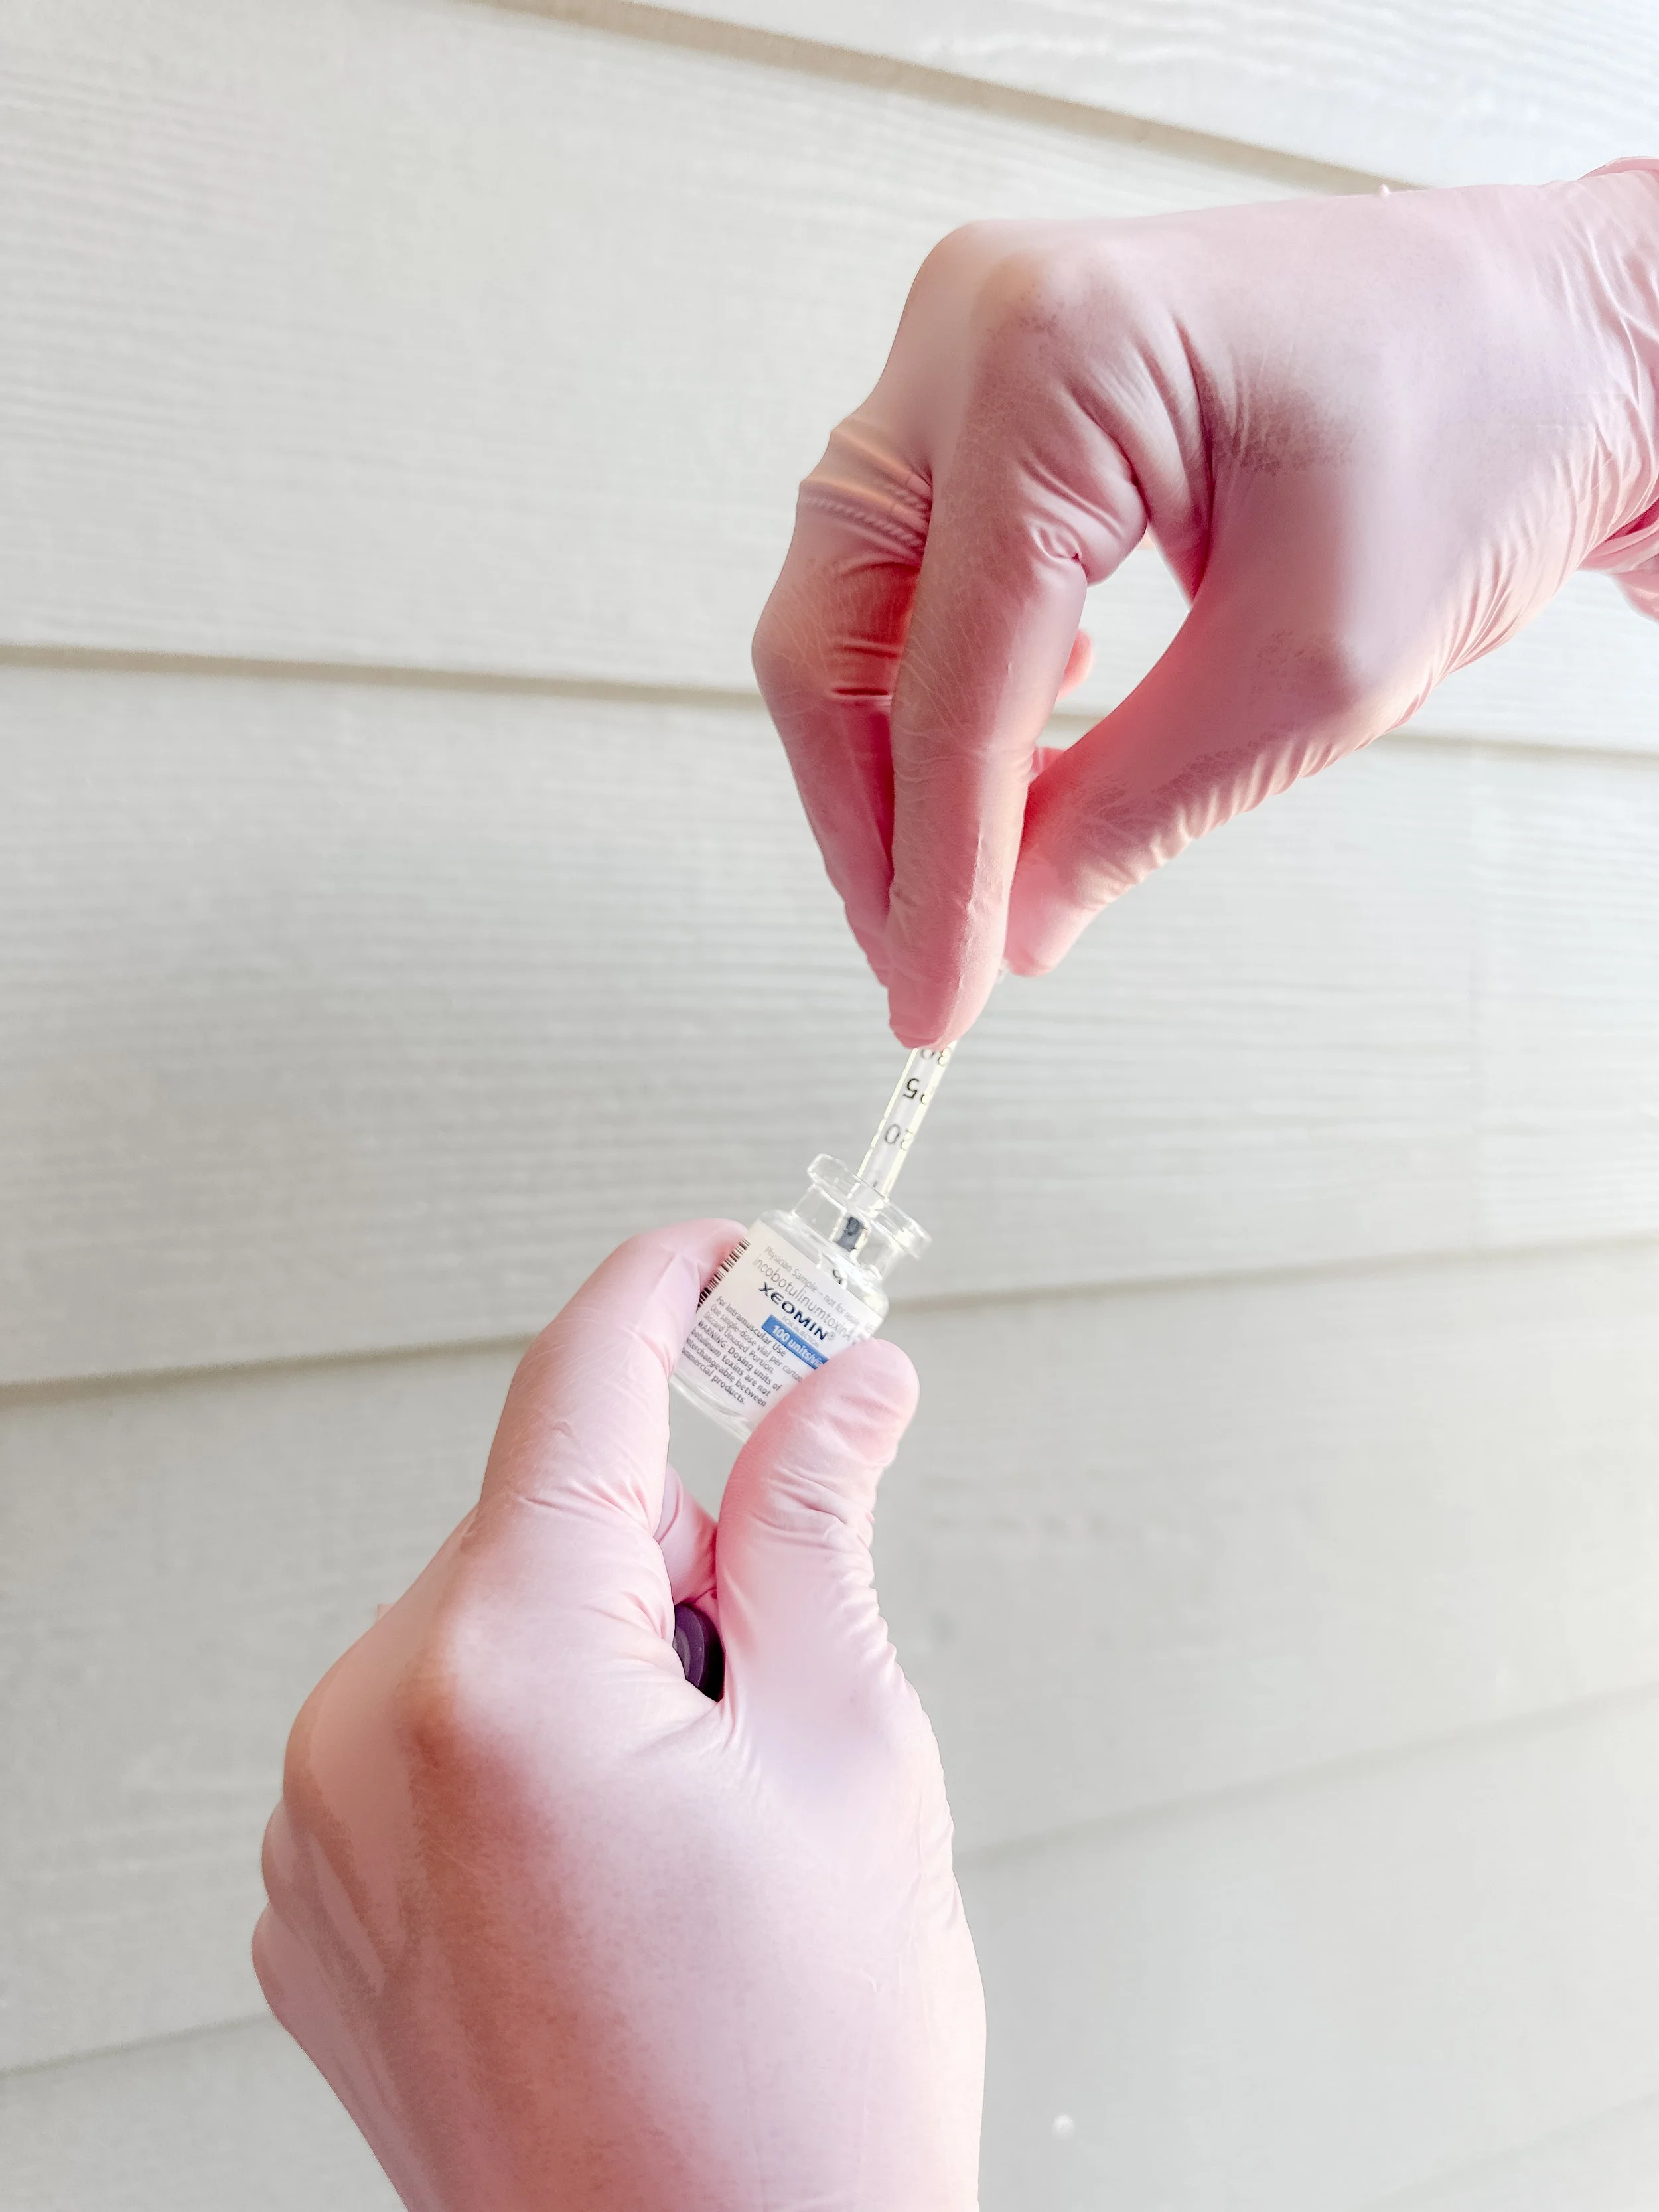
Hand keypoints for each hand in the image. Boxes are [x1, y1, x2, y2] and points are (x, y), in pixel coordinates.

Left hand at [253, 1221, 982, 2211]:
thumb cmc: (798, 2087)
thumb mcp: (855, 1756)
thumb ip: (818, 1527)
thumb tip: (843, 1382)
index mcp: (503, 1679)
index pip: (580, 1388)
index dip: (673, 1293)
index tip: (731, 1257)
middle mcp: (366, 1736)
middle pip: (542, 1517)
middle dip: (669, 1557)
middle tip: (768, 1697)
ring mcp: (321, 1827)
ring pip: (491, 1621)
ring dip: (603, 1656)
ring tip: (694, 1822)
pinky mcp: (317, 1897)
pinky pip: (431, 1727)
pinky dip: (529, 1742)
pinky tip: (611, 1869)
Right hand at [755, 163, 1658, 1044]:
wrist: (1550, 337)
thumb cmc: (1480, 432)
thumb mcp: (1314, 668)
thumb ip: (1135, 808)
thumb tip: (1012, 923)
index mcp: (1055, 359)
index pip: (951, 677)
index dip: (934, 869)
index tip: (935, 999)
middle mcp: (972, 324)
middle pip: (834, 632)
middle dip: (871, 821)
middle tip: (916, 958)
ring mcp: (966, 341)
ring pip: (846, 608)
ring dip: (892, 762)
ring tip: (962, 878)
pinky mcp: (987, 386)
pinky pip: (903, 567)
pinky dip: (932, 683)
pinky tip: (1010, 747)